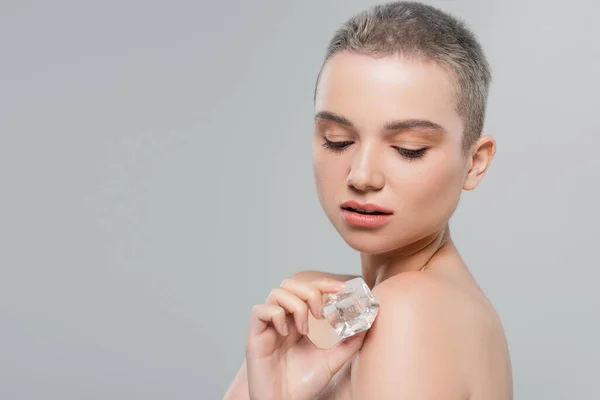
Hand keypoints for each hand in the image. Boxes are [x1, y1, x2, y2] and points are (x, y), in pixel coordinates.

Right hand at [245, 277, 366, 399]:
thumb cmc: (303, 385)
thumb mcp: (333, 361)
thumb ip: (349, 342)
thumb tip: (367, 322)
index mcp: (299, 321)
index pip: (309, 289)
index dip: (324, 284)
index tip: (342, 288)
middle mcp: (283, 319)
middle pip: (291, 284)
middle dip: (310, 291)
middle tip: (321, 313)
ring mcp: (269, 326)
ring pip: (277, 293)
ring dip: (295, 305)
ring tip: (305, 329)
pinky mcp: (255, 336)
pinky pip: (259, 310)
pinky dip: (276, 315)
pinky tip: (286, 332)